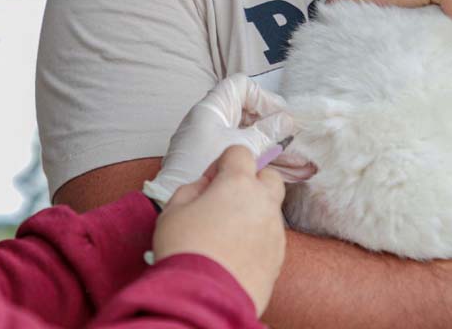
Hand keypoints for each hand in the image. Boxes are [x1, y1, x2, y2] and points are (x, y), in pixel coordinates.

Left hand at [143, 74, 306, 206]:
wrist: (172, 200)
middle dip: (277, 128)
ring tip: (305, 163)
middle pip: (251, 115)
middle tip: (296, 140)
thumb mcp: (243, 147)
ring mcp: (216, 143)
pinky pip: (249, 157)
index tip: (280, 115)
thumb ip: (268, 132)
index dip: (263, 97)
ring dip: (278, 150)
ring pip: (253, 139)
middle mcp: (214, 122)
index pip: (241, 86)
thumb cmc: (204, 165)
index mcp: (214, 108)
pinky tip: (294, 174)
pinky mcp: (219, 164)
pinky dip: (268, 163)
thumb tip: (288, 120)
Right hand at [153, 146, 286, 316]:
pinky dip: (257, 238)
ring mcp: (275, 231)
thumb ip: (192, 189)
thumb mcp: (172, 209)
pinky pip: (271, 237)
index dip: (222, 162)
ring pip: (270, 209)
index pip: (240, 153)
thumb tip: (206, 187)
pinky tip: (235, 252)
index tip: (209, 181)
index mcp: (238, 184)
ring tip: (227, 232)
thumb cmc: (185, 251)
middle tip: (226, 200)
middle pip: (269, 176)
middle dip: (251, 181)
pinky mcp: (278, 257)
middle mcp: (263, 203)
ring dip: (253, 212)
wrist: (203, 298)